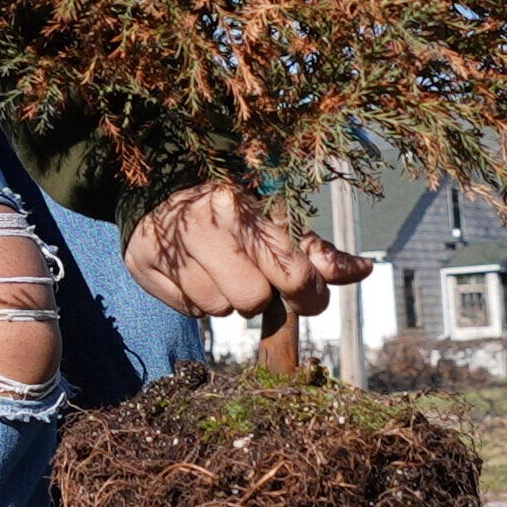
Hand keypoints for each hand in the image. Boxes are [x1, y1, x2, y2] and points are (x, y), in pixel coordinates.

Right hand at [127, 180, 371, 325]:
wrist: (161, 195)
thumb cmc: (234, 214)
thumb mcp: (277, 224)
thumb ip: (317, 253)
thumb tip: (363, 270)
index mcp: (247, 208)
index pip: (293, 274)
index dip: (308, 295)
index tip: (306, 295)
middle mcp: (206, 224)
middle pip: (253, 300)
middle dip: (260, 296)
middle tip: (252, 273)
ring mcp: (171, 247)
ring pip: (220, 310)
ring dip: (226, 298)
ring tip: (217, 267)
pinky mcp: (143, 265)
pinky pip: (190, 311)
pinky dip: (197, 299)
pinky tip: (193, 271)